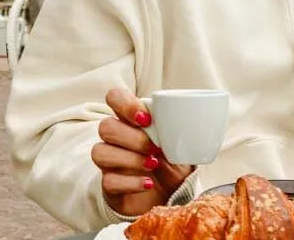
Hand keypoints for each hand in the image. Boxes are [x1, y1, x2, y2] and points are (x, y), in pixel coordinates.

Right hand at [91, 87, 194, 217]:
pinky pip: (108, 181)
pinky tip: (148, 183)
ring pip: (100, 152)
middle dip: (132, 137)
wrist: (169, 195)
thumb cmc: (171, 161)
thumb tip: (194, 119)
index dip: (125, 104)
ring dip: (130, 159)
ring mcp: (109, 162)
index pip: (114, 97)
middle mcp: (115, 137)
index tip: (146, 119)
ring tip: (153, 164)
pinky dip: (131, 182)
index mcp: (130, 118)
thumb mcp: (179, 142)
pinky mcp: (109, 186)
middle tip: (155, 148)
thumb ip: (178, 128)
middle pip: (105, 126)